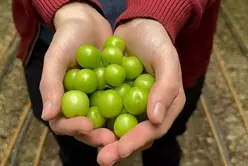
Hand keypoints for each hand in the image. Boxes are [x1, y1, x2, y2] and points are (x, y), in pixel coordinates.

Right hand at [39, 2, 115, 146]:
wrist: (88, 22)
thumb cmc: (67, 37)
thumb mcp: (56, 57)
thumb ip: (50, 84)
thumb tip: (47, 115)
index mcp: (61, 101)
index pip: (63, 123)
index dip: (74, 128)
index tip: (87, 125)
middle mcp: (78, 105)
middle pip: (86, 129)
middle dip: (98, 135)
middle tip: (112, 138)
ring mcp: (96, 100)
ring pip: (104, 122)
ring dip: (114, 129)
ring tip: (127, 133)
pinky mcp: (112, 93)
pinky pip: (119, 105)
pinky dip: (127, 111)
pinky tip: (140, 114)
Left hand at [97, 19, 185, 165]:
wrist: (137, 26)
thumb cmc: (156, 41)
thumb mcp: (166, 59)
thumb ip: (165, 87)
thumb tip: (155, 119)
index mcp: (165, 106)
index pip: (153, 130)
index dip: (137, 141)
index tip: (120, 149)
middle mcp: (147, 110)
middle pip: (133, 135)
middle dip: (118, 148)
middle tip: (103, 158)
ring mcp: (129, 105)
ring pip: (116, 128)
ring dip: (103, 138)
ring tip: (89, 145)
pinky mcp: (113, 97)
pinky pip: (104, 112)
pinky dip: (94, 119)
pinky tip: (81, 125)